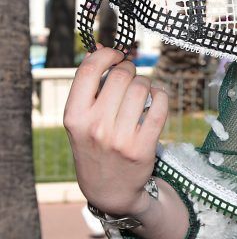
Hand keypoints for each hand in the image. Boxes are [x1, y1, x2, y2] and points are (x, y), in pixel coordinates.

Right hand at [63, 46, 168, 217]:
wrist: (108, 190)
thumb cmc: (94, 147)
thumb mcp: (81, 121)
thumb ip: (89, 87)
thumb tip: (102, 48)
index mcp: (74, 116)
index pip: (88, 70)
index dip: (106, 55)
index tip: (116, 55)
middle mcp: (94, 126)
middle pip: (121, 75)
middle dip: (130, 69)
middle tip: (131, 77)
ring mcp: (119, 138)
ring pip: (142, 87)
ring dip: (146, 83)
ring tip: (142, 92)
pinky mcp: (143, 146)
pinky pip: (160, 105)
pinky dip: (161, 95)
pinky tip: (156, 98)